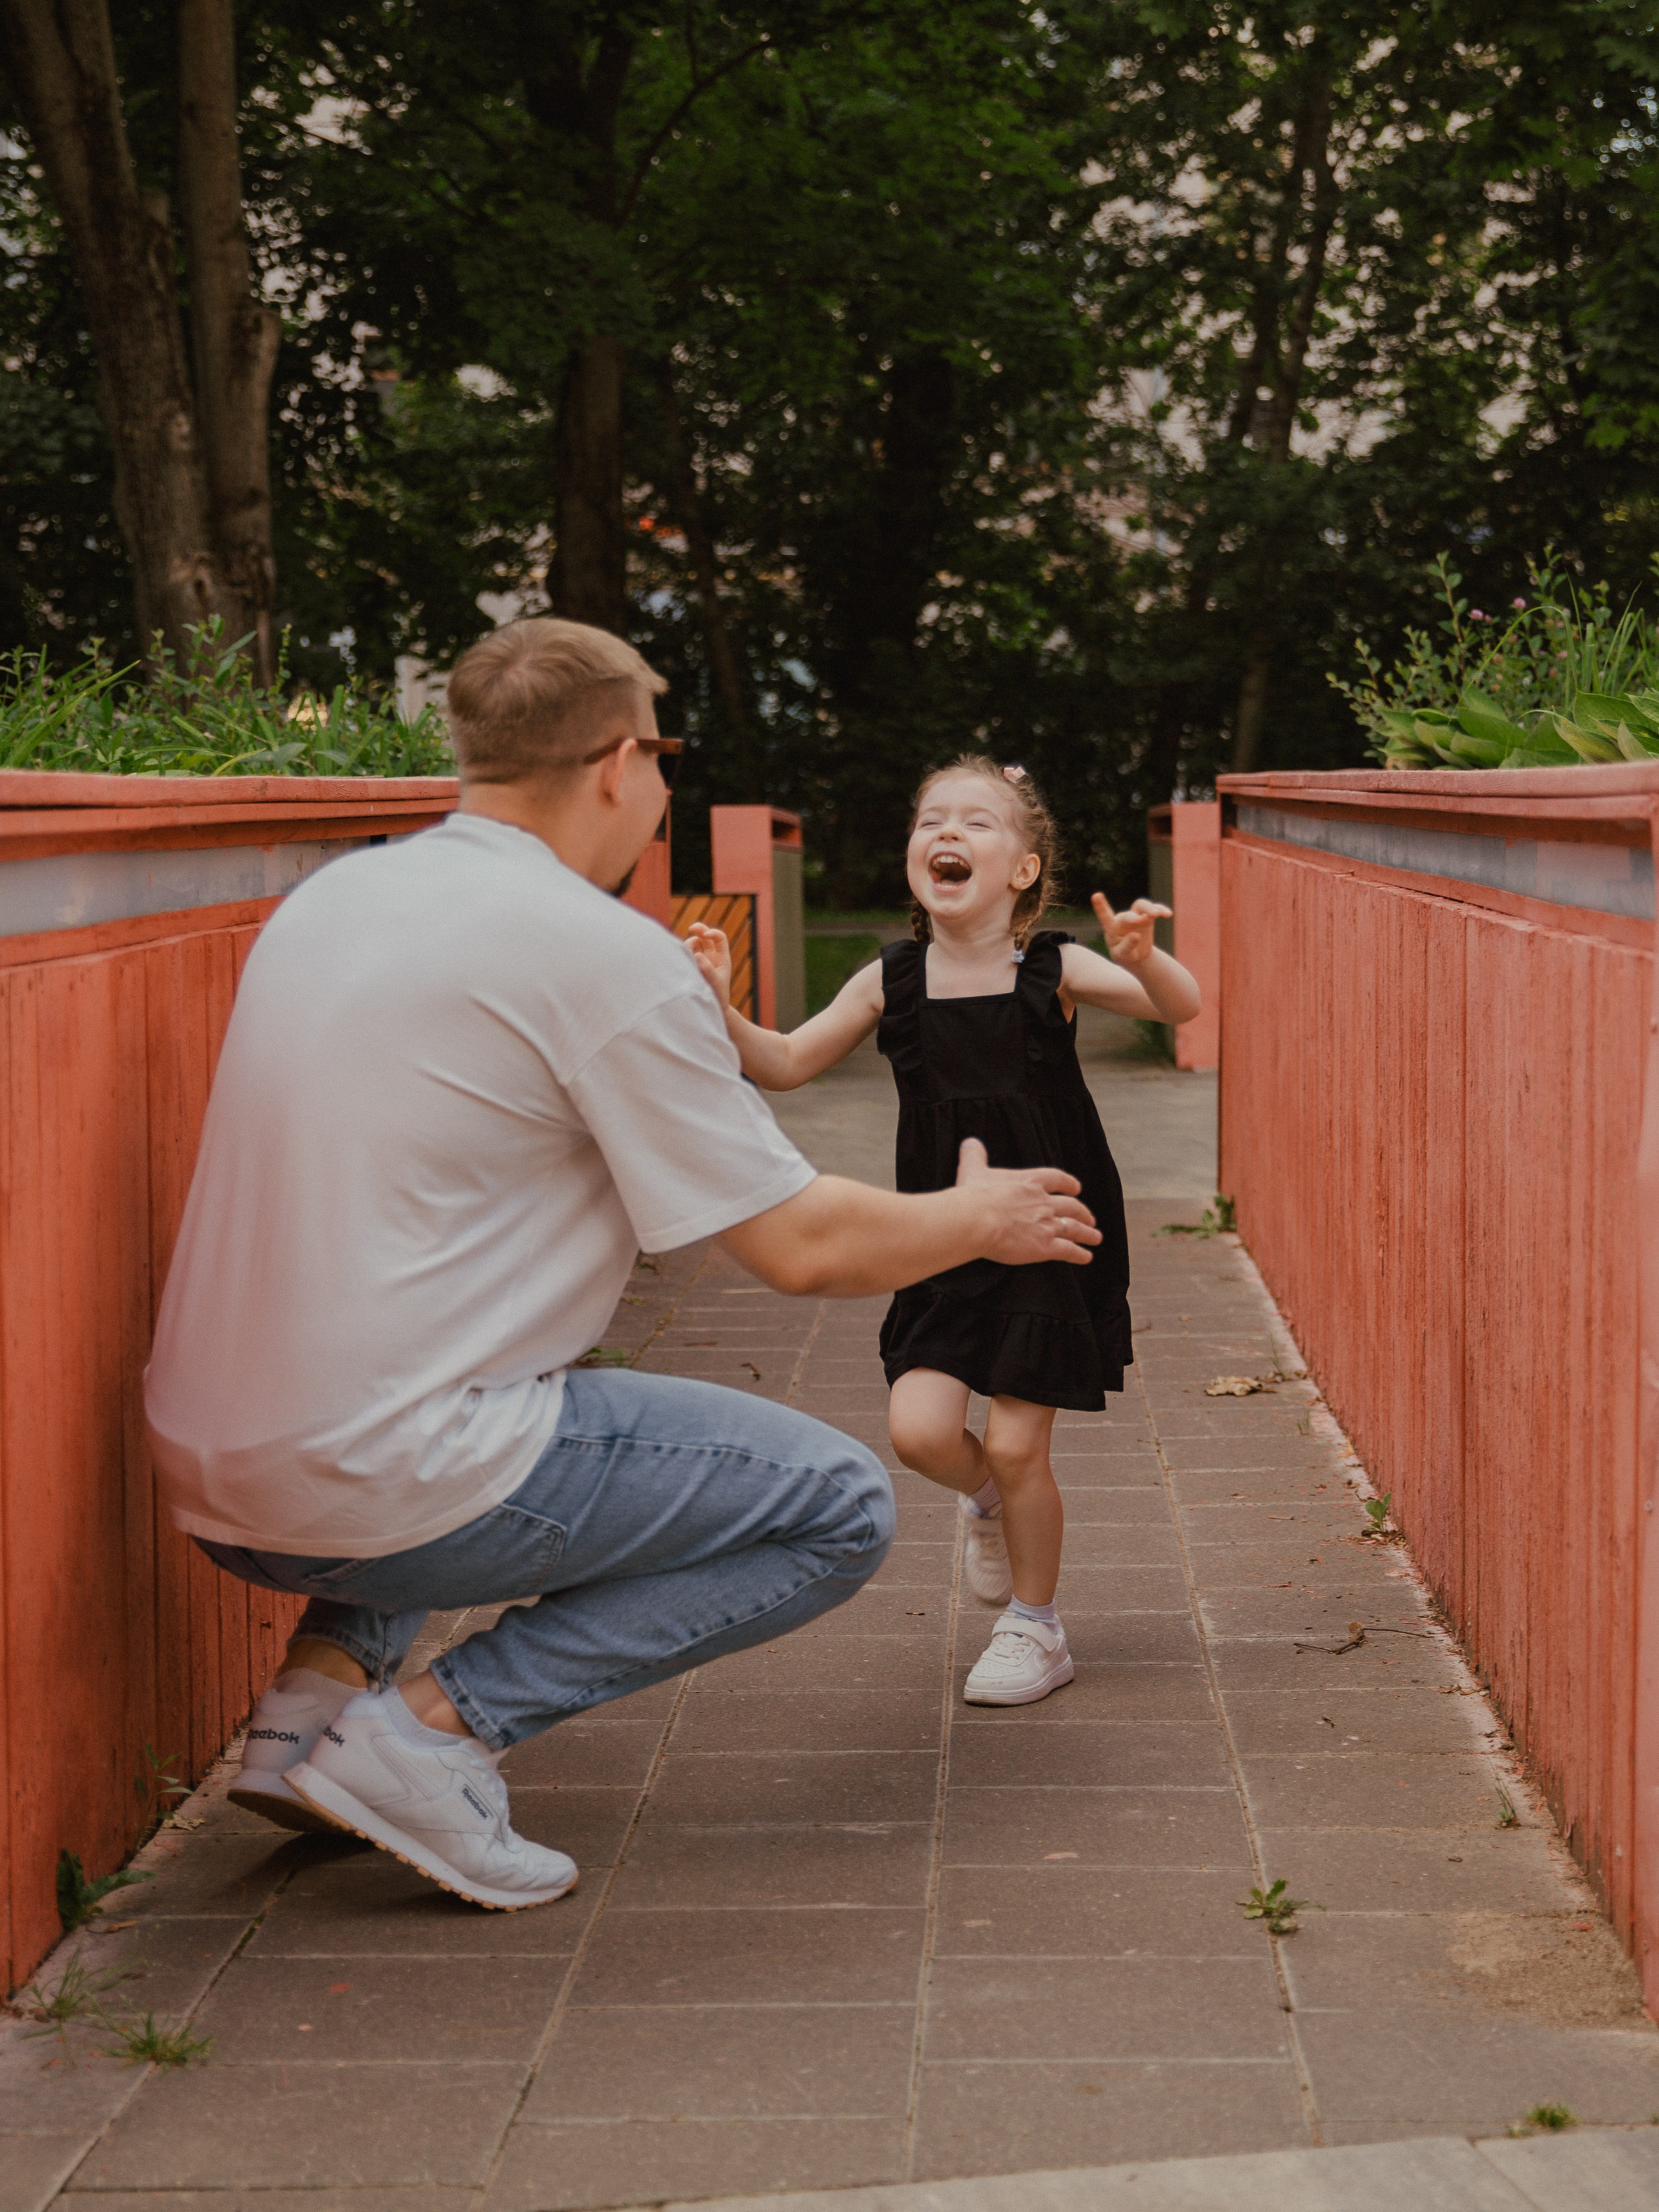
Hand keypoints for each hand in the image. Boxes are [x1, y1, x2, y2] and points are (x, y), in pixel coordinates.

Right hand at [685, 922, 731, 1009]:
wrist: (713, 1008)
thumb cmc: (718, 996)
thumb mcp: (715, 983)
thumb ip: (707, 970)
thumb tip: (697, 955)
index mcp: (722, 958)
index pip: (719, 938)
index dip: (713, 933)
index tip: (706, 935)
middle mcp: (711, 956)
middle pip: (705, 936)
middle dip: (698, 929)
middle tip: (691, 928)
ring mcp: (700, 959)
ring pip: (693, 943)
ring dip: (688, 944)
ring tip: (685, 955)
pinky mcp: (691, 964)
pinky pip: (686, 953)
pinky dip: (682, 952)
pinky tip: (679, 957)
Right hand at [954, 1138, 1099, 1266]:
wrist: (979, 1219)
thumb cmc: (975, 1195)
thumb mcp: (973, 1169)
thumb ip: (974, 1155)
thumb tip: (970, 1142)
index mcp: (1031, 1182)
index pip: (1057, 1179)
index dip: (1068, 1183)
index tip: (1076, 1187)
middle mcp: (1044, 1203)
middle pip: (1071, 1206)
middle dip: (1082, 1212)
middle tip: (1090, 1217)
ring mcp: (1047, 1225)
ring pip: (1074, 1228)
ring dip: (1087, 1232)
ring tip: (1096, 1236)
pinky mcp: (1045, 1247)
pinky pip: (1068, 1251)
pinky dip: (1079, 1254)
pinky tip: (1086, 1257)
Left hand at [1092, 891, 1169, 969]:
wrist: (1136, 954)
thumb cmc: (1124, 955)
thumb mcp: (1122, 955)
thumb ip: (1126, 946)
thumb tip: (1136, 935)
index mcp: (1112, 928)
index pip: (1105, 917)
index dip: (1100, 907)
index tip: (1096, 895)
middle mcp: (1123, 919)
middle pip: (1127, 914)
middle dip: (1133, 917)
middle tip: (1139, 920)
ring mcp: (1136, 915)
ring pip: (1141, 905)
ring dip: (1148, 908)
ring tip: (1157, 914)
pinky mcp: (1148, 916)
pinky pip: (1155, 909)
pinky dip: (1161, 909)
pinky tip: (1168, 914)